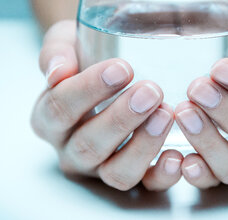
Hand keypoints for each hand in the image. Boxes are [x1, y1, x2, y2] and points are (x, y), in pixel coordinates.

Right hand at [31, 20, 182, 190]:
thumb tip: (57, 70)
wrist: (108, 71)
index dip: (87, 90)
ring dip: (143, 145)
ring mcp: (102, 167)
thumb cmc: (87, 56)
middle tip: (151, 91)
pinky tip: (177, 154)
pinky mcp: (134, 175)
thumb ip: (57, 50)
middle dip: (121, 119)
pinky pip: (146, 186)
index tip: (121, 68)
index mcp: (50, 118)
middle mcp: (72, 149)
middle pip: (88, 145)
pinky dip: (162, 175)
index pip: (59, 110)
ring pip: (116, 172)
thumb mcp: (67, 41)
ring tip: (166, 113)